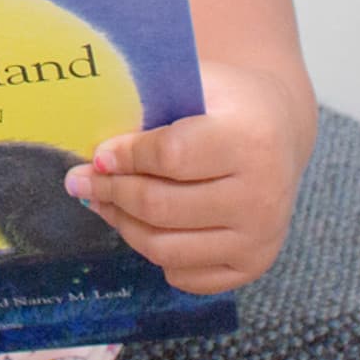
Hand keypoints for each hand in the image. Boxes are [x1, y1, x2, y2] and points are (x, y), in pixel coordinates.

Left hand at [65, 61, 310, 294]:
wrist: (279, 132)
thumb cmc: (225, 104)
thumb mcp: (195, 84)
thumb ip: (149, 108)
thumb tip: (94, 152)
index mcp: (250, 139)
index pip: (169, 156)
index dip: (124, 157)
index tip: (98, 156)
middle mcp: (262, 194)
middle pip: (160, 207)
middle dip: (110, 193)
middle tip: (80, 181)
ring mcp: (259, 236)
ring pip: (164, 247)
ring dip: (123, 224)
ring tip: (104, 202)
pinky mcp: (253, 265)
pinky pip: (183, 274)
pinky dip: (154, 254)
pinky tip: (144, 226)